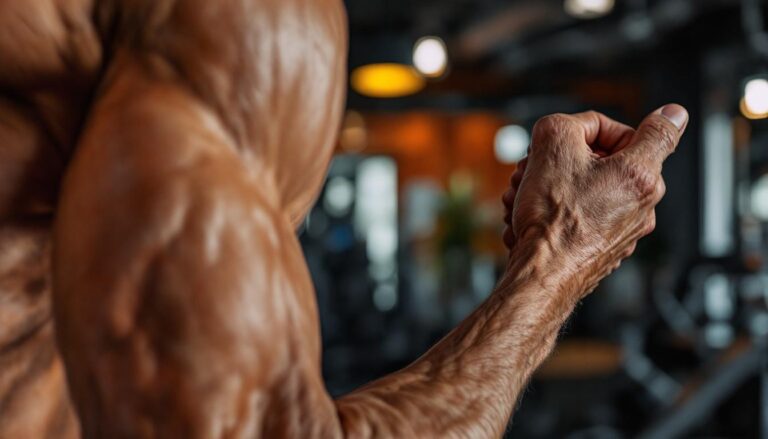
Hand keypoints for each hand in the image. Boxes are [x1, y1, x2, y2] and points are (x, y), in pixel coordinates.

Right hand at [502, 105, 687, 295]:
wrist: (541, 275)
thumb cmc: (551, 220)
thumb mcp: (555, 145)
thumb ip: (580, 120)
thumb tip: (604, 120)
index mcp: (642, 175)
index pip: (651, 127)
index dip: (607, 123)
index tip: (582, 131)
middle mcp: (643, 206)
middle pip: (609, 161)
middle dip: (565, 160)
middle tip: (537, 167)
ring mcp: (626, 232)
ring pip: (590, 190)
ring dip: (555, 186)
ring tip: (526, 195)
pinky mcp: (606, 251)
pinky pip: (584, 217)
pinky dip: (559, 213)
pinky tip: (533, 217)